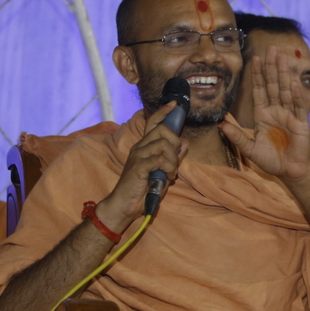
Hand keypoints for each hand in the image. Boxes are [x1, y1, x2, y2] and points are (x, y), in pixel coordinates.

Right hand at [99, 101, 188, 229]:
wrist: (124, 206)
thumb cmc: (142, 190)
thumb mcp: (162, 173)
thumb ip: (173, 159)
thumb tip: (185, 144)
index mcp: (143, 147)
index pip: (152, 123)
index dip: (163, 112)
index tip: (174, 104)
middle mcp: (139, 147)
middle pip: (162, 130)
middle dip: (175, 143)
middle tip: (175, 161)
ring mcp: (138, 155)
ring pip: (164, 145)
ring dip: (173, 161)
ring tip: (171, 174)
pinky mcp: (138, 166)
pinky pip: (161, 159)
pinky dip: (169, 168)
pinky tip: (168, 177)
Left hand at [220, 45, 309, 181]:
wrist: (290, 171)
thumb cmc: (271, 159)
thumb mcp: (250, 149)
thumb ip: (237, 137)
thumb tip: (221, 125)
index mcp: (263, 114)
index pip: (259, 89)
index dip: (257, 74)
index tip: (255, 59)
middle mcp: (277, 110)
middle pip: (273, 84)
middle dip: (271, 67)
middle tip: (271, 48)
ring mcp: (290, 115)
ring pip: (286, 90)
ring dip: (284, 74)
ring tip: (282, 57)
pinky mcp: (301, 123)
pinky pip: (299, 107)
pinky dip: (297, 95)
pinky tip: (294, 83)